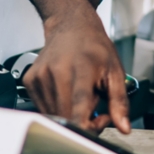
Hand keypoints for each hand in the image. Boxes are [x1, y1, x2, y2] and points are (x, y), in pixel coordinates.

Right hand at [23, 0, 130, 132]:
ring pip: (54, 115)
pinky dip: (58, 108)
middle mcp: (56, 72)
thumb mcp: (115, 70)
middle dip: (84, 122)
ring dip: (70, 115)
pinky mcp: (30, 81)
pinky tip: (68, 94)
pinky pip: (43, 108)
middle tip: (98, 110)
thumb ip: (119, 101)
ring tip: (83, 99)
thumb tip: (124, 127)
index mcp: (81, 69)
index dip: (86, 126)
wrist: (71, 26)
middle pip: (65, 117)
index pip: (78, 108)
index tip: (99, 123)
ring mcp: (40, 77)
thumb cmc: (95, 48)